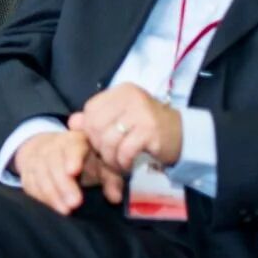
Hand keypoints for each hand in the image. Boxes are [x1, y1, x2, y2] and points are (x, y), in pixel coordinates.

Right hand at [12, 130, 121, 214]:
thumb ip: (110, 180)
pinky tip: (51, 207)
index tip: (73, 171)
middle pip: (53, 162)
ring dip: (51, 193)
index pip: (71, 147)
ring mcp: (37, 157)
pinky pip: (30, 182)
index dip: (71, 158)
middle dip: (63, 184)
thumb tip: (115, 198)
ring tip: (65, 211)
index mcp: (74, 140)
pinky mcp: (27, 170)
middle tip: (74, 203)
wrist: (51, 149)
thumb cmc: (83, 160)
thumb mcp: (100, 165)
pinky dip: (40, 196)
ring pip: (40, 173)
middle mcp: (53, 145)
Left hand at [69, 84, 183, 171]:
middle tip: (107, 156)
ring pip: (108, 139)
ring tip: (117, 163)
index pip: (91, 109)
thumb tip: (72, 122)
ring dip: (110, 158)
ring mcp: (141, 113)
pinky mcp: (150, 131)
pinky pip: (124, 150)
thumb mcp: (122, 118)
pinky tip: (127, 165)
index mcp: (121, 91)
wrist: (185, 135)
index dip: (90, 129)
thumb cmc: (149, 127)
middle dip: (98, 146)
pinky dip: (122, 162)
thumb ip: (97, 118)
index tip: (99, 142)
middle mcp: (130, 98)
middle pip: (96, 125)